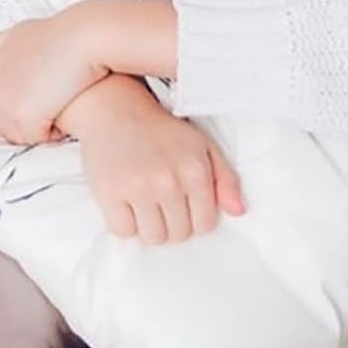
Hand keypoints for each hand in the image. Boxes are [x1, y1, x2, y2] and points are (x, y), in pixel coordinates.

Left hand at [0, 9, 109, 143]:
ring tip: (62, 106)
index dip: (23, 106)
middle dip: (26, 120)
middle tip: (55, 103)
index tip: (45, 96)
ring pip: (18, 134)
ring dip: (40, 128)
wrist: (86, 37)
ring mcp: (5, 102)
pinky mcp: (23, 116)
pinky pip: (35, 138)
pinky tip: (68, 113)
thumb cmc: (60, 34)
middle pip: (2, 125)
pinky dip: (52, 133)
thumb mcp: (18, 34)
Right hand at [58, 74, 245, 243]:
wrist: (115, 109)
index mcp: (195, 170)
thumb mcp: (202, 145)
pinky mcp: (109, 193)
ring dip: (150, 226)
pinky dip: (125, 222)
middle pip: (179, 234)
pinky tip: (126, 200)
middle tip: (161, 198)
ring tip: (144, 200)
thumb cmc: (161, 130)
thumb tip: (239, 211)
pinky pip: (123, 232)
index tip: (184, 202)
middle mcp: (168, 181)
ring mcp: (138, 188)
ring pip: (153, 238)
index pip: (205, 224)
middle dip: (173, 222)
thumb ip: (225, 179)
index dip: (195, 217)